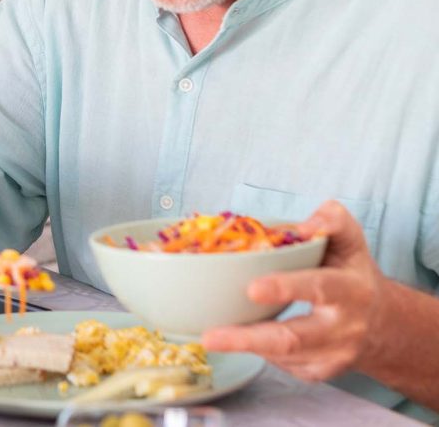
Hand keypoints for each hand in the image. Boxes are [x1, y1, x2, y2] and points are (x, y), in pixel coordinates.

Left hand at [202, 200, 383, 381]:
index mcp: (351, 290)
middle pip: (294, 338)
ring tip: (210, 337)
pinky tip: (243, 336)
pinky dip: (257, 350)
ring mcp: (333, 356)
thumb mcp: (350, 241)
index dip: (287, 288)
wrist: (382, 323)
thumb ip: (332, 221)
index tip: (251, 289)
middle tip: (211, 336)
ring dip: (243, 346)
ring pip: (281, 356)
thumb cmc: (352, 273)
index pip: (319, 288)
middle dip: (250, 338)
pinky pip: (281, 364)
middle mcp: (344, 328)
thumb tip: (300, 227)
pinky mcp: (319, 371)